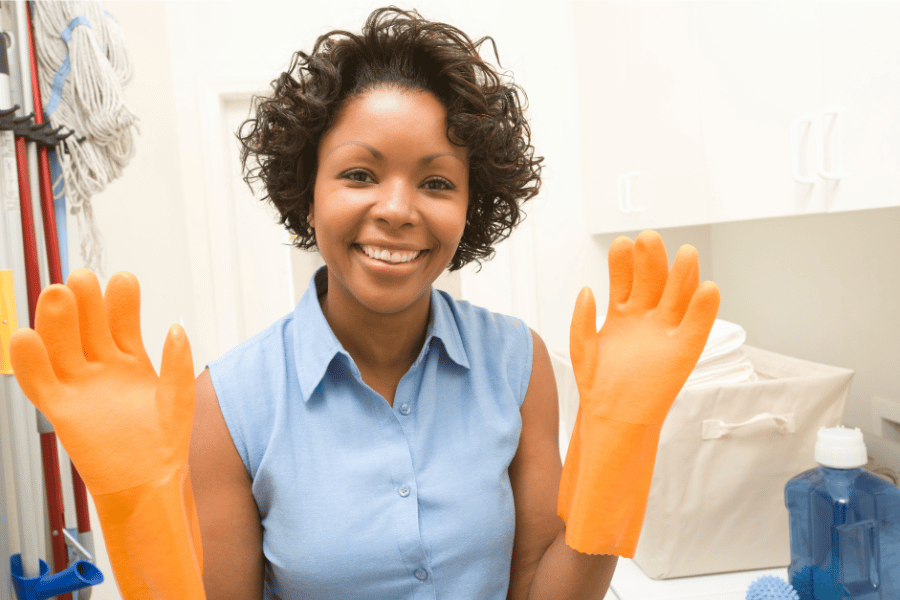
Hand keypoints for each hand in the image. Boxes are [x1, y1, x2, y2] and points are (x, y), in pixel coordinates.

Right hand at [9, 269, 194, 495]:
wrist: (147, 483)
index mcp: (131, 360)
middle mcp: (101, 368)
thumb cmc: (165, 443)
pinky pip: (39, 382)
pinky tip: (24, 337)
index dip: (121, 301)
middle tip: (82, 277)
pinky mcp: (61, 410)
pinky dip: (29, 362)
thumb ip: (177, 365)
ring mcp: (79, 386)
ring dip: (57, 322)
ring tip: (57, 294)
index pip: (121, 321)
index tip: (122, 278)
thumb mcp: (178, 399)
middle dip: (85, 302)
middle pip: (87, 326)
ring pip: (61, 347)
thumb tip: (176, 327)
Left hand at [570, 231, 719, 425]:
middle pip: (652, 279)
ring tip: (686, 253)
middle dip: (651, 259)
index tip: (621, 243)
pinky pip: (698, 324)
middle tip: (649, 239)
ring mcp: (667, 330)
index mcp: (621, 312)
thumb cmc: (597, 385)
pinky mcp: (685, 349)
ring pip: (678, 295)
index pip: (624, 278)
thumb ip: (582, 320)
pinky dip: (705, 308)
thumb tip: (587, 289)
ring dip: (683, 275)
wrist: (614, 419)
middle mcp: (646, 316)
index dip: (623, 261)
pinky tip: (708, 288)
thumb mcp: (582, 349)